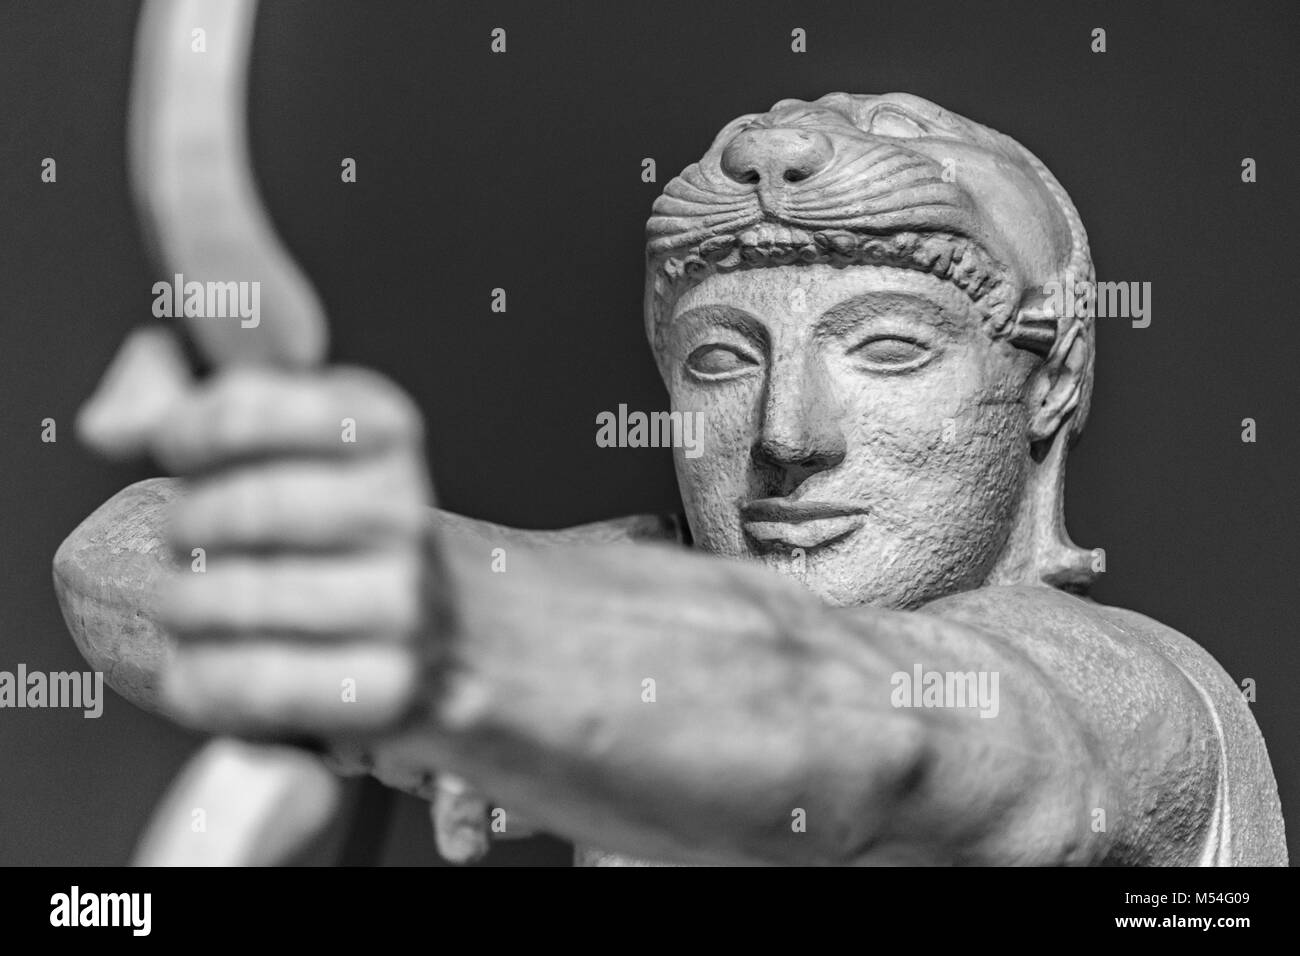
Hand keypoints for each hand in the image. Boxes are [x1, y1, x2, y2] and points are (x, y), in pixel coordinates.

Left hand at [78, 327, 432, 739]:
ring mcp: (404, 601)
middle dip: (188, 527)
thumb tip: (107, 426)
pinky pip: (258, 681)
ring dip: (187, 606)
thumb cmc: (321, 527)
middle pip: (250, 507)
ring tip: (192, 606)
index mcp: (381, 429)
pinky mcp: (388, 684)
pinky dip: (203, 680)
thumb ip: (191, 415)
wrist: (421, 619)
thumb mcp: (278, 443)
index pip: (253, 410)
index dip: (193, 430)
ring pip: (245, 597)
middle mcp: (404, 510)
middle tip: (186, 541)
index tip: (181, 448)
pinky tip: (204, 665)